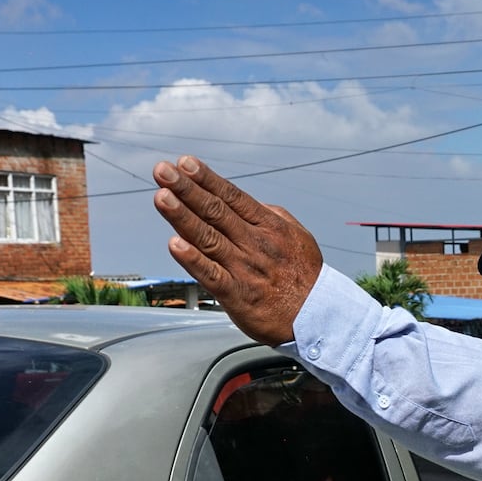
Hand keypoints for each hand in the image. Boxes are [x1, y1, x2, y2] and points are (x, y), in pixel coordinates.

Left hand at [152, 156, 322, 345]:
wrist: (319, 317)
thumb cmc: (306, 277)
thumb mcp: (298, 237)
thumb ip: (272, 216)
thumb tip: (247, 201)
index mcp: (270, 227)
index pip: (233, 197)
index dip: (207, 179)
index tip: (185, 163)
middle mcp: (255, 244)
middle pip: (216, 212)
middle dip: (187, 189)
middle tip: (163, 171)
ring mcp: (245, 269)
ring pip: (209, 238)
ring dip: (183, 217)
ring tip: (161, 197)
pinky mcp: (237, 295)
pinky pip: (211, 275)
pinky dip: (192, 260)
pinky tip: (175, 244)